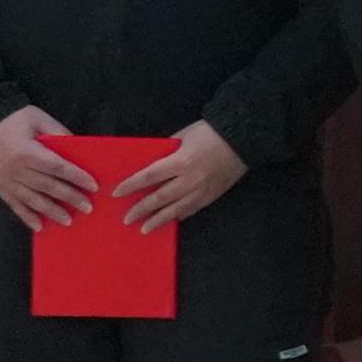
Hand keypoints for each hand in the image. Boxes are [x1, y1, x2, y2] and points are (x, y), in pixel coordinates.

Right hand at [0, 108, 103, 231]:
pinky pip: (14, 205)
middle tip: (88, 208)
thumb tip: (78, 147)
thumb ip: (58, 133)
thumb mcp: (38, 119)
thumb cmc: (12, 119)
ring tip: (68, 221)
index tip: (93, 186)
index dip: (76, 177)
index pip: (58, 168)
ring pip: (32, 200)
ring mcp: (6, 181)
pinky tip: (38, 227)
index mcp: (28, 153)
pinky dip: (26, 216)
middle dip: (70, 198)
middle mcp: (17, 171)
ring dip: (51, 212)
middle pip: (48, 187)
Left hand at [119, 124, 245, 228]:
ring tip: (144, 229)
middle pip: (159, 198)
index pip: (148, 177)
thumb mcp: (184, 136)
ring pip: (176, 209)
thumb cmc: (211, 132)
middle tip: (126, 219)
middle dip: (141, 209)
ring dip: (158, 220)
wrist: (245, 138)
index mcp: (180, 161)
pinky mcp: (213, 195)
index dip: (130, 186)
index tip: (116, 193)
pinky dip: (180, 215)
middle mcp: (190, 179)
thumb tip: (151, 162)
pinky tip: (171, 220)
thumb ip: (167, 151)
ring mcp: (202, 190)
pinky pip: (192, 209)